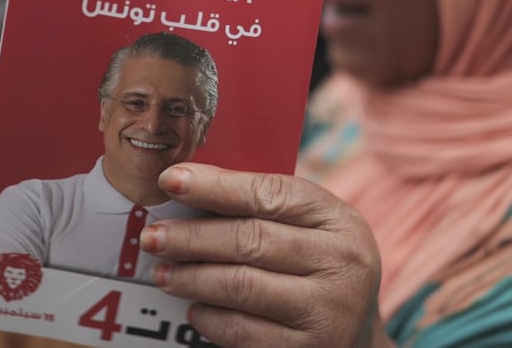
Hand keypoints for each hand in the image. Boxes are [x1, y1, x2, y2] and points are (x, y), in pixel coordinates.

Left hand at [140, 163, 392, 347]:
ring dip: (191, 278)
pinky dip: (209, 317)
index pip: (269, 194)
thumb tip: (189, 188)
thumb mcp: (314, 231)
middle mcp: (342, 264)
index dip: (214, 185)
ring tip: (163, 272)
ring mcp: (327, 312)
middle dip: (191, 236)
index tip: (170, 180)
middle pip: (250, 240)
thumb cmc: (320, 271)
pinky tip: (195, 307)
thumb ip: (266, 208)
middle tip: (152, 236)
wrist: (359, 342)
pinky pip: (242, 331)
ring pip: (240, 286)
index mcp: (340, 221)